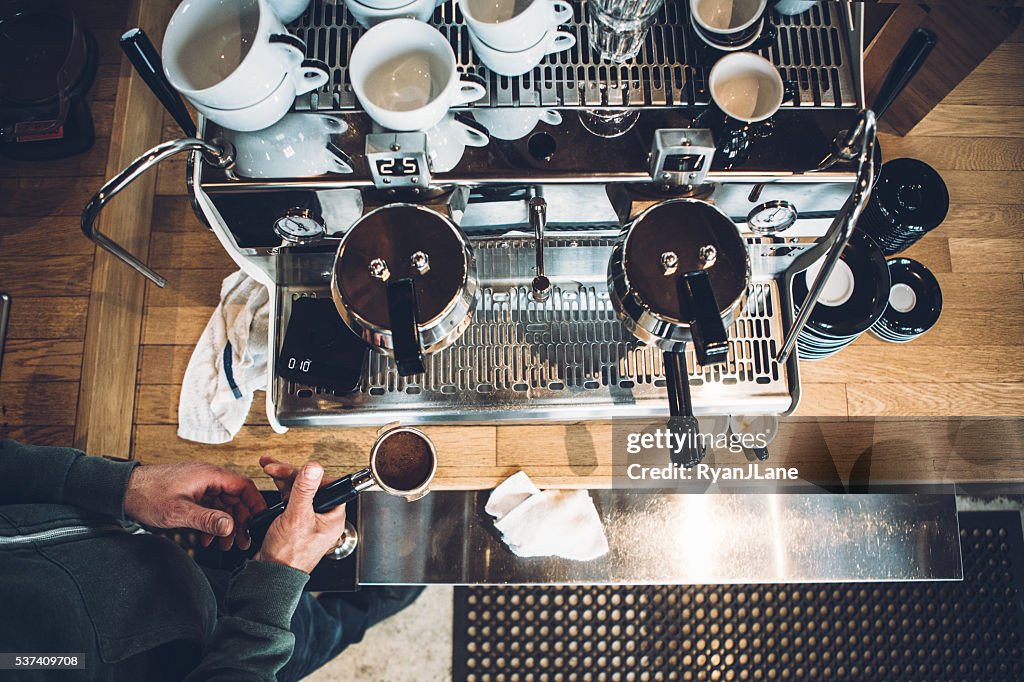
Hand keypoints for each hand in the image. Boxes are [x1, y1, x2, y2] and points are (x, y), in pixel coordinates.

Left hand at [124, 462, 265, 550]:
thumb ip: (207, 519)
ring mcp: (200, 484)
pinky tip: (207, 537)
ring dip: (225, 524)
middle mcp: (207, 477)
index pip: (243, 486)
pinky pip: (210, 506)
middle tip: (241, 541)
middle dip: (240, 520)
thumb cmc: (147, 495)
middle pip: (235, 497)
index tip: (259, 520)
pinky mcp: (192, 492)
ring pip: (223, 504)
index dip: (255, 503)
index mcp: (209, 476)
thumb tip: (230, 526)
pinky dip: (212, 522)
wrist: (124, 491)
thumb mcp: (179, 511)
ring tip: (224, 544)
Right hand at [253, 457, 346, 573]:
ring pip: (299, 491)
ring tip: (268, 467)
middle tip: (273, 467)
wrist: (270, 575)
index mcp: (332, 517)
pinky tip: (271, 482)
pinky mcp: (293, 522)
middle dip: (291, 473)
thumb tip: (314, 468)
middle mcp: (322, 517)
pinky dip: (280, 490)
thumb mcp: (297, 517)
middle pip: (310, 485)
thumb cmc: (288, 556)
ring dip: (283, 478)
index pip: (327, 485)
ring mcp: (307, 519)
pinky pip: (290, 500)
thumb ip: (305, 490)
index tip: (296, 468)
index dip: (310, 474)